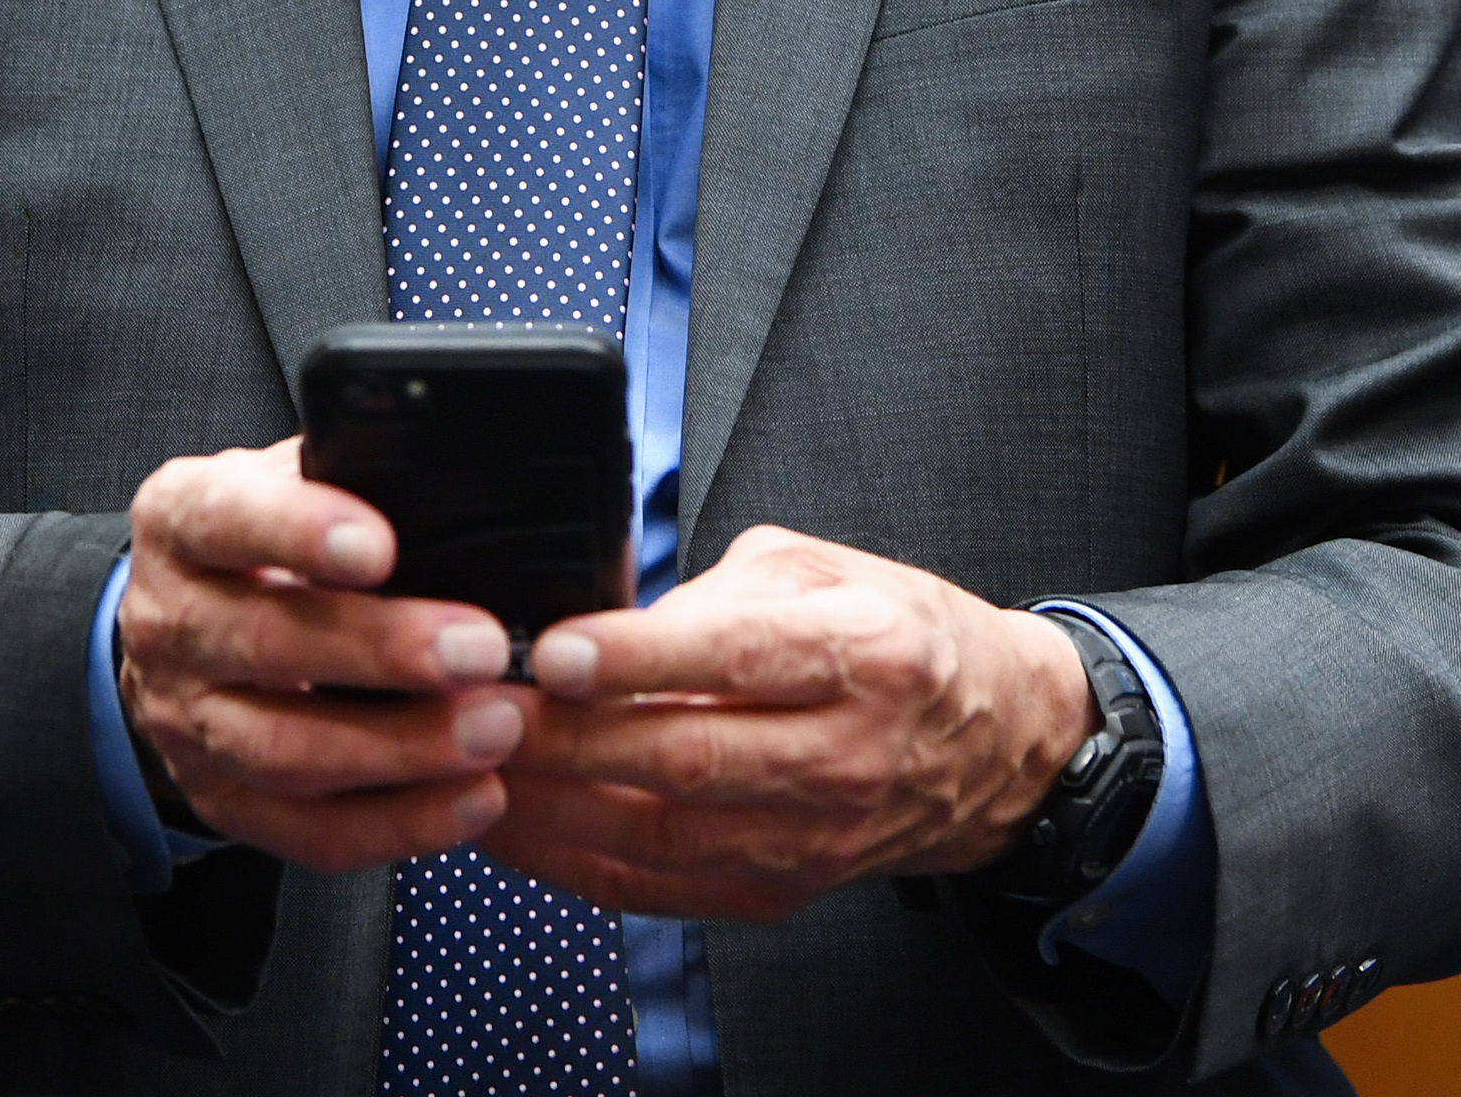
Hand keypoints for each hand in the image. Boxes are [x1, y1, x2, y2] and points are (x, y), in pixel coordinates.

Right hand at [116, 437, 538, 872]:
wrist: (183, 630)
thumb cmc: (261, 541)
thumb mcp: (285, 480)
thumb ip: (348, 478)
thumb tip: (451, 483)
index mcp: (181, 524)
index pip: (226, 520)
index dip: (300, 531)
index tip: (381, 546)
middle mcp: (173, 625)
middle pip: (267, 643)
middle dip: (384, 652)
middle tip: (480, 650)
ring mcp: (189, 724)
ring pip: (287, 751)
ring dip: (400, 748)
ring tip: (493, 729)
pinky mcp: (224, 801)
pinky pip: (309, 830)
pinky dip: (397, 822)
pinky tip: (470, 799)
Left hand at [479, 525, 1096, 921]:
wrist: (990, 742)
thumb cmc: (891, 635)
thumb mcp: (818, 570)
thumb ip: (711, 597)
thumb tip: (600, 628)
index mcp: (862, 651)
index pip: (738, 658)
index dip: (637, 659)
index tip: (554, 651)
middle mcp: (844, 753)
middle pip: (685, 759)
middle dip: (566, 741)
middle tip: (480, 711)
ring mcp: (813, 836)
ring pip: (660, 835)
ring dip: (551, 809)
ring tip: (471, 768)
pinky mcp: (781, 890)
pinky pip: (659, 888)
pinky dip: (573, 861)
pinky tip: (512, 823)